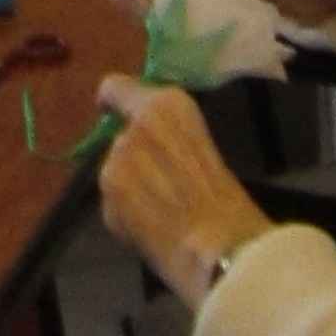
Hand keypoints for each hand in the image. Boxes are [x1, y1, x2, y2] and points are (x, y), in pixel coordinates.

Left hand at [96, 83, 272, 304]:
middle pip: (121, 136)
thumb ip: (169, 136)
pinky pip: (113, 202)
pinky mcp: (107, 192)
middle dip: (133, 157)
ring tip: (161, 211)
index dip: (113, 102)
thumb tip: (152, 144)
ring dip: (129, 186)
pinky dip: (125, 213)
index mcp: (169, 105)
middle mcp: (137, 124)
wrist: (220, 247)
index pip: (116, 88)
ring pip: (115, 169)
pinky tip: (151, 228)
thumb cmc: (228, 201)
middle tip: (161, 183)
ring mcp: (117, 157)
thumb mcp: (202, 146)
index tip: (112, 112)